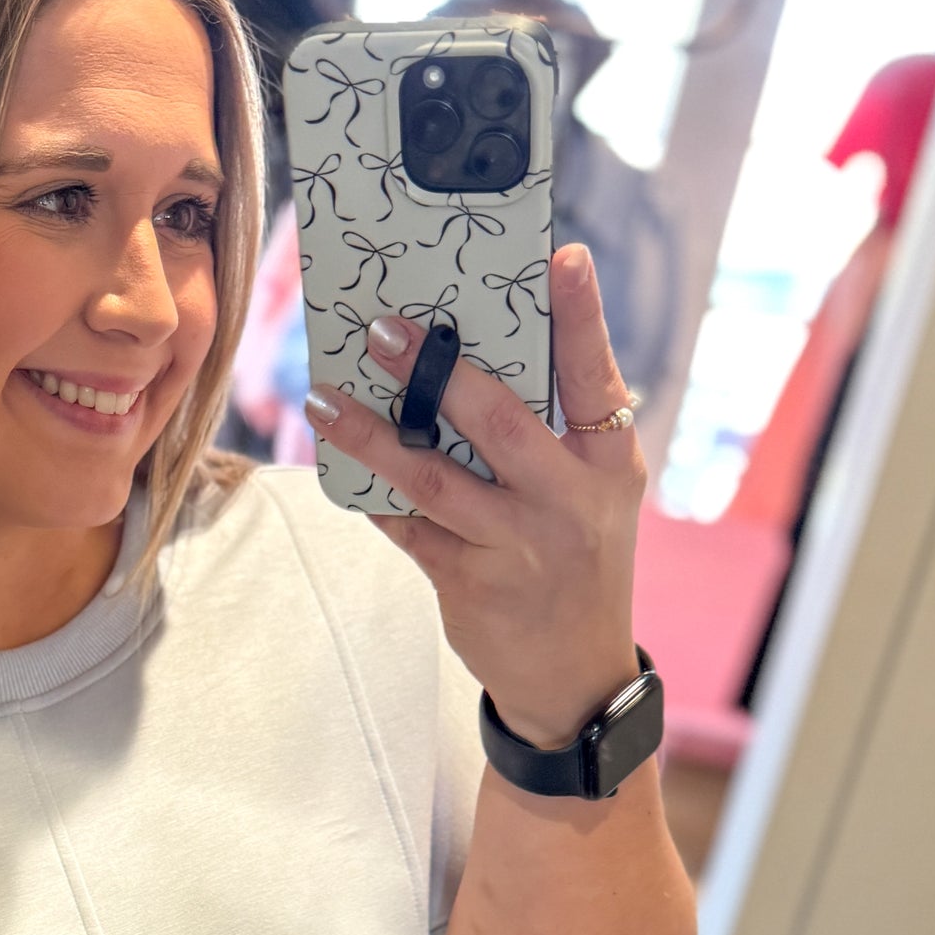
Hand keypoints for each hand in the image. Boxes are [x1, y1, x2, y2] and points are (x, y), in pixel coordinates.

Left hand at [305, 244, 644, 750]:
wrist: (574, 676)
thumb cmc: (576, 559)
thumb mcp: (594, 493)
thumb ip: (555, 432)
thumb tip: (470, 360)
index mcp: (608, 465)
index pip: (597, 380)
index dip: (582, 319)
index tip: (564, 258)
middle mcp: (567, 503)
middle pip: (499, 422)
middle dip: (438, 372)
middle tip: (384, 328)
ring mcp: (516, 547)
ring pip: (434, 479)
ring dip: (373, 436)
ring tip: (326, 400)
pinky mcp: (470, 584)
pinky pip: (408, 528)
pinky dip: (372, 493)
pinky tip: (339, 460)